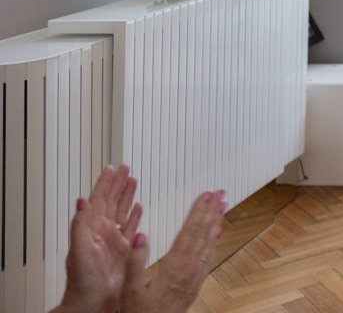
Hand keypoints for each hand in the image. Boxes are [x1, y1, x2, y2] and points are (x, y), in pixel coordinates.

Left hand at [56, 164, 141, 312]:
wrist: (94, 303)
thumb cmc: (83, 281)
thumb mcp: (79, 250)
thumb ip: (80, 225)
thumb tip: (81, 201)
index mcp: (91, 229)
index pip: (98, 199)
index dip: (105, 183)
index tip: (111, 167)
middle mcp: (102, 232)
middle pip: (111, 201)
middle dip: (118, 184)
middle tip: (125, 168)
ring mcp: (114, 240)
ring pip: (122, 211)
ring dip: (127, 195)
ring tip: (133, 180)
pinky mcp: (125, 250)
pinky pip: (130, 228)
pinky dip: (135, 216)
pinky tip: (139, 208)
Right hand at [123, 189, 225, 312]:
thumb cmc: (139, 312)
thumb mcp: (130, 288)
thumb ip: (135, 261)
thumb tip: (140, 236)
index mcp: (173, 267)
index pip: (189, 232)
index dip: (198, 211)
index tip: (206, 195)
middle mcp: (189, 269)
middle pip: (202, 233)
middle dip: (211, 211)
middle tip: (221, 193)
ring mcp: (195, 276)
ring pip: (209, 243)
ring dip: (216, 222)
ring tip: (223, 206)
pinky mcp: (197, 282)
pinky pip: (209, 256)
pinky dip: (214, 240)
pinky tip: (217, 233)